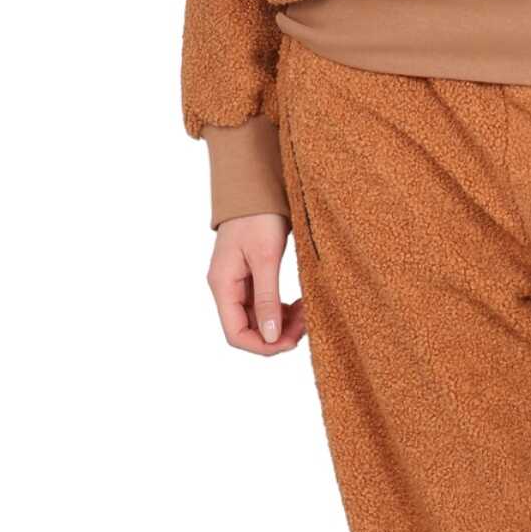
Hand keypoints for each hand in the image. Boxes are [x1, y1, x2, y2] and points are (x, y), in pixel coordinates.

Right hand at [207, 213, 306, 354]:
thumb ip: (267, 298)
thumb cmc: (257, 216)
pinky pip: (264, 304)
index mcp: (223, 285)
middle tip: (308, 321)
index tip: (292, 340)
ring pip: (259, 318)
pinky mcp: (250, 276)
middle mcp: (226, 288)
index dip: (264, 345)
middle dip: (278, 333)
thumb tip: (270, 336)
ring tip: (307, 311)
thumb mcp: (266, 258)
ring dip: (283, 322)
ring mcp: (238, 283)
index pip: (236, 334)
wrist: (256, 186)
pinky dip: (283, 310)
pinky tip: (300, 304)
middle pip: (249, 329)